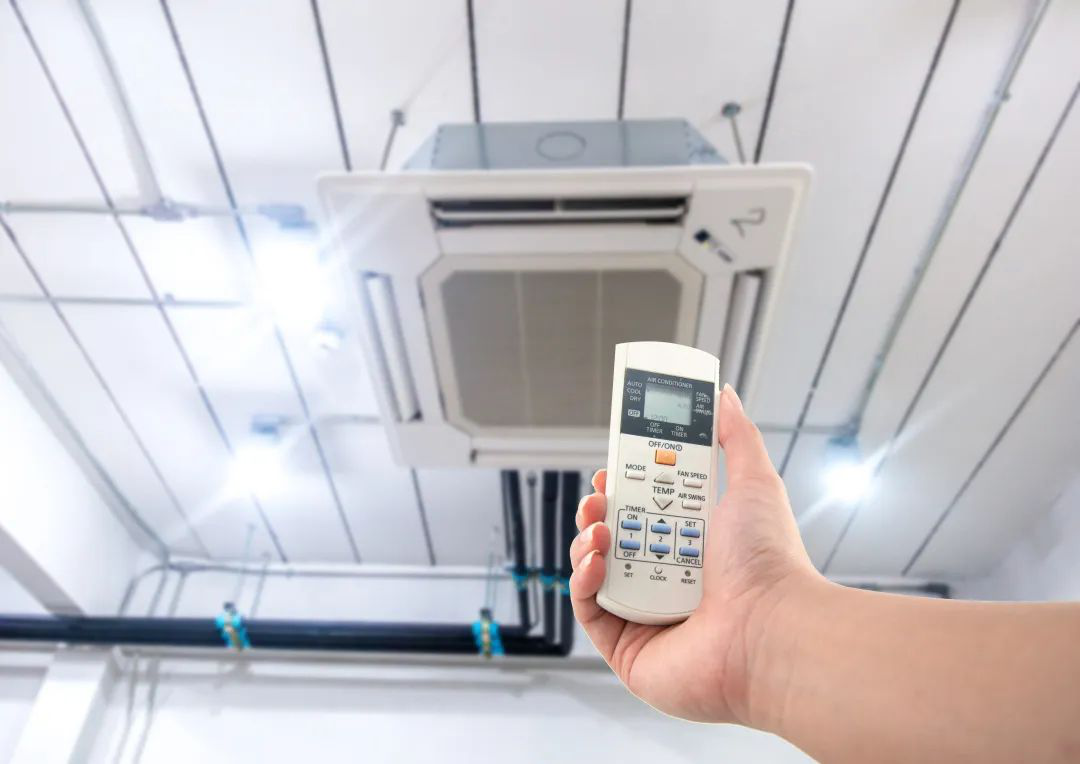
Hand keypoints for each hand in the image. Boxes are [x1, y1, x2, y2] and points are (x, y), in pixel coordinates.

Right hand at [569, 384, 821, 723]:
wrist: (769, 631)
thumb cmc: (769, 565)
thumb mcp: (754, 483)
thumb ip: (736, 436)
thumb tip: (724, 396)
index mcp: (693, 546)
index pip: (644, 510)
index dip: (623, 488)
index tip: (613, 468)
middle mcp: (667, 579)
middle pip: (613, 535)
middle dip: (598, 510)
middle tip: (601, 495)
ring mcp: (645, 614)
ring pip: (594, 568)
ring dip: (587, 540)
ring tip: (600, 529)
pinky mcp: (627, 647)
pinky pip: (588, 609)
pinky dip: (582, 581)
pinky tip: (597, 562)